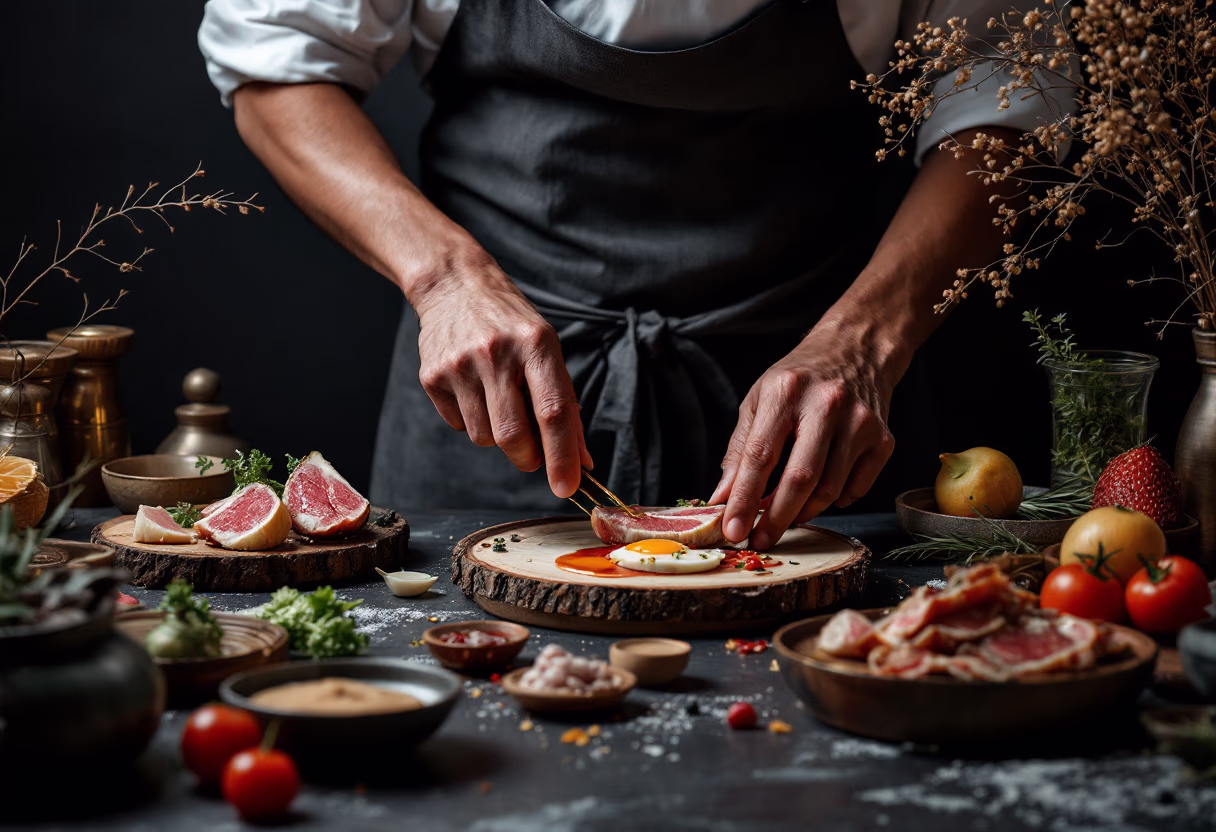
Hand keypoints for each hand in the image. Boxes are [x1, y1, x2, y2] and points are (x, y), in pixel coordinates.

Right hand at [412, 246, 592, 498]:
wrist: (455, 285)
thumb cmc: (511, 323)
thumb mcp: (547, 349)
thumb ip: (565, 405)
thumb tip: (582, 461)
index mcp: (536, 344)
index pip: (552, 412)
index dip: (562, 456)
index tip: (567, 487)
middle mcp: (496, 353)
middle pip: (513, 435)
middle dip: (528, 458)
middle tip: (533, 454)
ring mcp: (460, 364)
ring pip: (484, 437)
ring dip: (498, 436)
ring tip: (499, 401)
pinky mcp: (432, 376)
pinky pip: (458, 426)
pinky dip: (472, 421)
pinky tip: (474, 390)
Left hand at [710, 316, 898, 550]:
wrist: (855, 350)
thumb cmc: (798, 379)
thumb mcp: (758, 401)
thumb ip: (740, 451)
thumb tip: (723, 499)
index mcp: (785, 392)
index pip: (760, 456)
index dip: (744, 499)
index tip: (732, 529)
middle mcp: (826, 404)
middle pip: (800, 479)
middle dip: (775, 519)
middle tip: (759, 540)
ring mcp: (859, 422)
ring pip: (829, 490)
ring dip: (802, 512)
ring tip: (785, 514)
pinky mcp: (883, 438)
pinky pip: (854, 489)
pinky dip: (833, 501)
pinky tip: (819, 492)